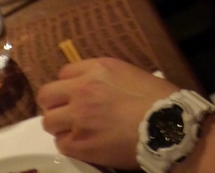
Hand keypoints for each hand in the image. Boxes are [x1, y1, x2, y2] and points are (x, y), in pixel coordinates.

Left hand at [38, 57, 176, 167]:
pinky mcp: (80, 144)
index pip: (64, 73)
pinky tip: (85, 144)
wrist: (167, 125)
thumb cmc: (156, 98)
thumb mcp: (129, 74)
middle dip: (54, 104)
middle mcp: (83, 89)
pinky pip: (61, 144)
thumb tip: (93, 87)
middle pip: (47, 95)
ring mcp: (79, 117)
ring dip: (60, 126)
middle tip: (66, 113)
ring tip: (76, 131)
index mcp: (97, 68)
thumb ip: (104, 77)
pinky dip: (70, 145)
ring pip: (49, 121)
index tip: (74, 95)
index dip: (68, 86)